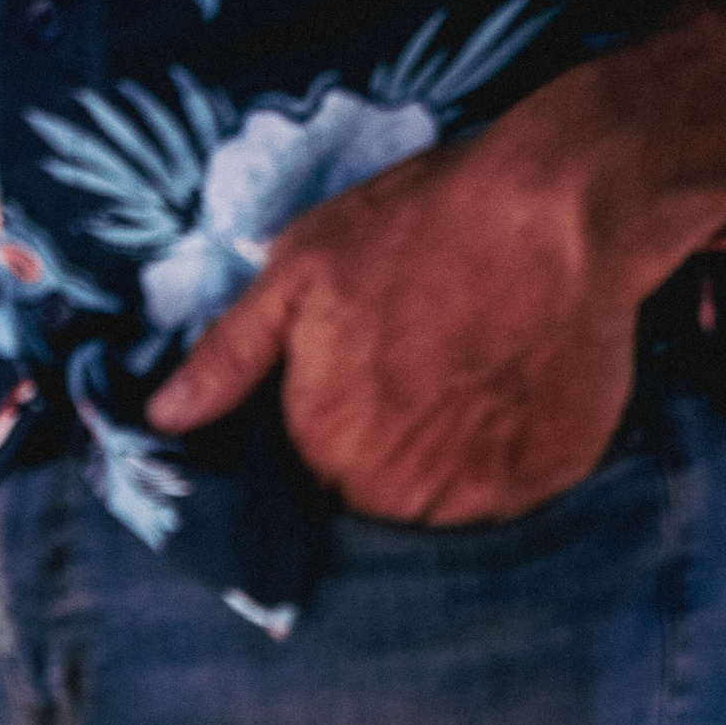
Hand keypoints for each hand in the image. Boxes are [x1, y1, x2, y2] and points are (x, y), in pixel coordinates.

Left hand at [146, 109, 648, 524]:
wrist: (564, 209)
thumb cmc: (424, 227)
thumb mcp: (301, 270)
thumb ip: (228, 358)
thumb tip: (162, 418)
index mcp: (320, 448)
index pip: (301, 495)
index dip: (322, 452)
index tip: (352, 406)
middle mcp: (388, 492)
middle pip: (369, 511)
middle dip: (380, 464)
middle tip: (418, 384)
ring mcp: (468, 499)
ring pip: (435, 516)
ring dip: (441, 473)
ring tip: (464, 390)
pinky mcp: (538, 487)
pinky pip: (507, 503)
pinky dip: (504, 467)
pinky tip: (510, 399)